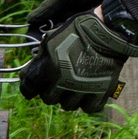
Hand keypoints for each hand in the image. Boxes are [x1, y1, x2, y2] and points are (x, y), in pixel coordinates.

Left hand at [16, 5, 137, 115]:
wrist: (109, 30)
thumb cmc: (79, 31)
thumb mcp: (53, 38)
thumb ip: (40, 57)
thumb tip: (30, 72)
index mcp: (51, 69)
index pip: (29, 89)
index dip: (28, 87)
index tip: (30, 87)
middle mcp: (65, 82)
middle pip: (49, 99)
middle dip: (50, 91)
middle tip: (56, 82)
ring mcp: (83, 89)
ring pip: (68, 106)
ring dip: (68, 97)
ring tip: (73, 86)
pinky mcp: (100, 92)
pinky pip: (89, 108)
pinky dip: (87, 102)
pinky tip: (87, 93)